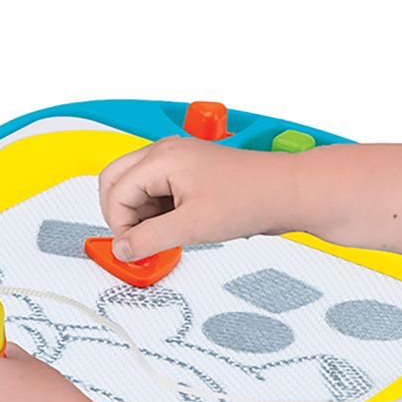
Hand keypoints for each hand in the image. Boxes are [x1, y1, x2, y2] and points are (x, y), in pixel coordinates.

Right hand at [97, 135, 284, 260]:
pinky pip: (156, 189)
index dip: (120, 225)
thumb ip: (150, 239)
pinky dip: (157, 210)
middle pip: (115, 181)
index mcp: (162, 158)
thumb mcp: (193, 226)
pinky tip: (178, 226)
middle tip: (136, 242)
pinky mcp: (188, 171)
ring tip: (166, 235)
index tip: (132, 249)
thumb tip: (122, 249)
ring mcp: (177, 159)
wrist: (286, 192)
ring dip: (140, 214)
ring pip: (135, 186)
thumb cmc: (251, 197)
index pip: (116, 192)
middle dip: (121, 215)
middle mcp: (165, 152)